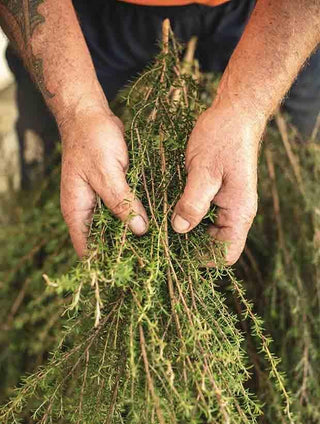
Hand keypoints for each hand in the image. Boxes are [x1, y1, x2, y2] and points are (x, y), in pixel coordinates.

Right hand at [60, 108, 147, 255]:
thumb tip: (140, 231)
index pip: (87, 249)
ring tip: (158, 246)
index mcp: (77, 211)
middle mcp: (86, 211)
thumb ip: (122, 203)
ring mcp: (99, 202)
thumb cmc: (91, 141)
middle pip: (104, 242)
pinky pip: (124, 210)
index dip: (105, 263)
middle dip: (124, 251)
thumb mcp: (106, 173)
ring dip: (132, 234)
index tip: (130, 272)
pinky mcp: (112, 192)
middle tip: (152, 260)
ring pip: (116, 227)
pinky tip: (155, 222)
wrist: (90, 115)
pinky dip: (136, 216)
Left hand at [171, 105, 261, 264]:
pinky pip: (201, 214)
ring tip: (160, 226)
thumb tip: (180, 229)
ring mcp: (225, 204)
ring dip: (185, 230)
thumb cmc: (223, 138)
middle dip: (189, 246)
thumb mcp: (205, 170)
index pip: (226, 253)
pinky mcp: (215, 194)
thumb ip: (193, 201)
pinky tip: (167, 209)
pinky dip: (185, 215)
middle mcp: (234, 213)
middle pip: (214, 245)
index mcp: (239, 212)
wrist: (233, 114)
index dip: (203, 259)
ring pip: (205, 230)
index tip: (177, 253)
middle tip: (161, 239)